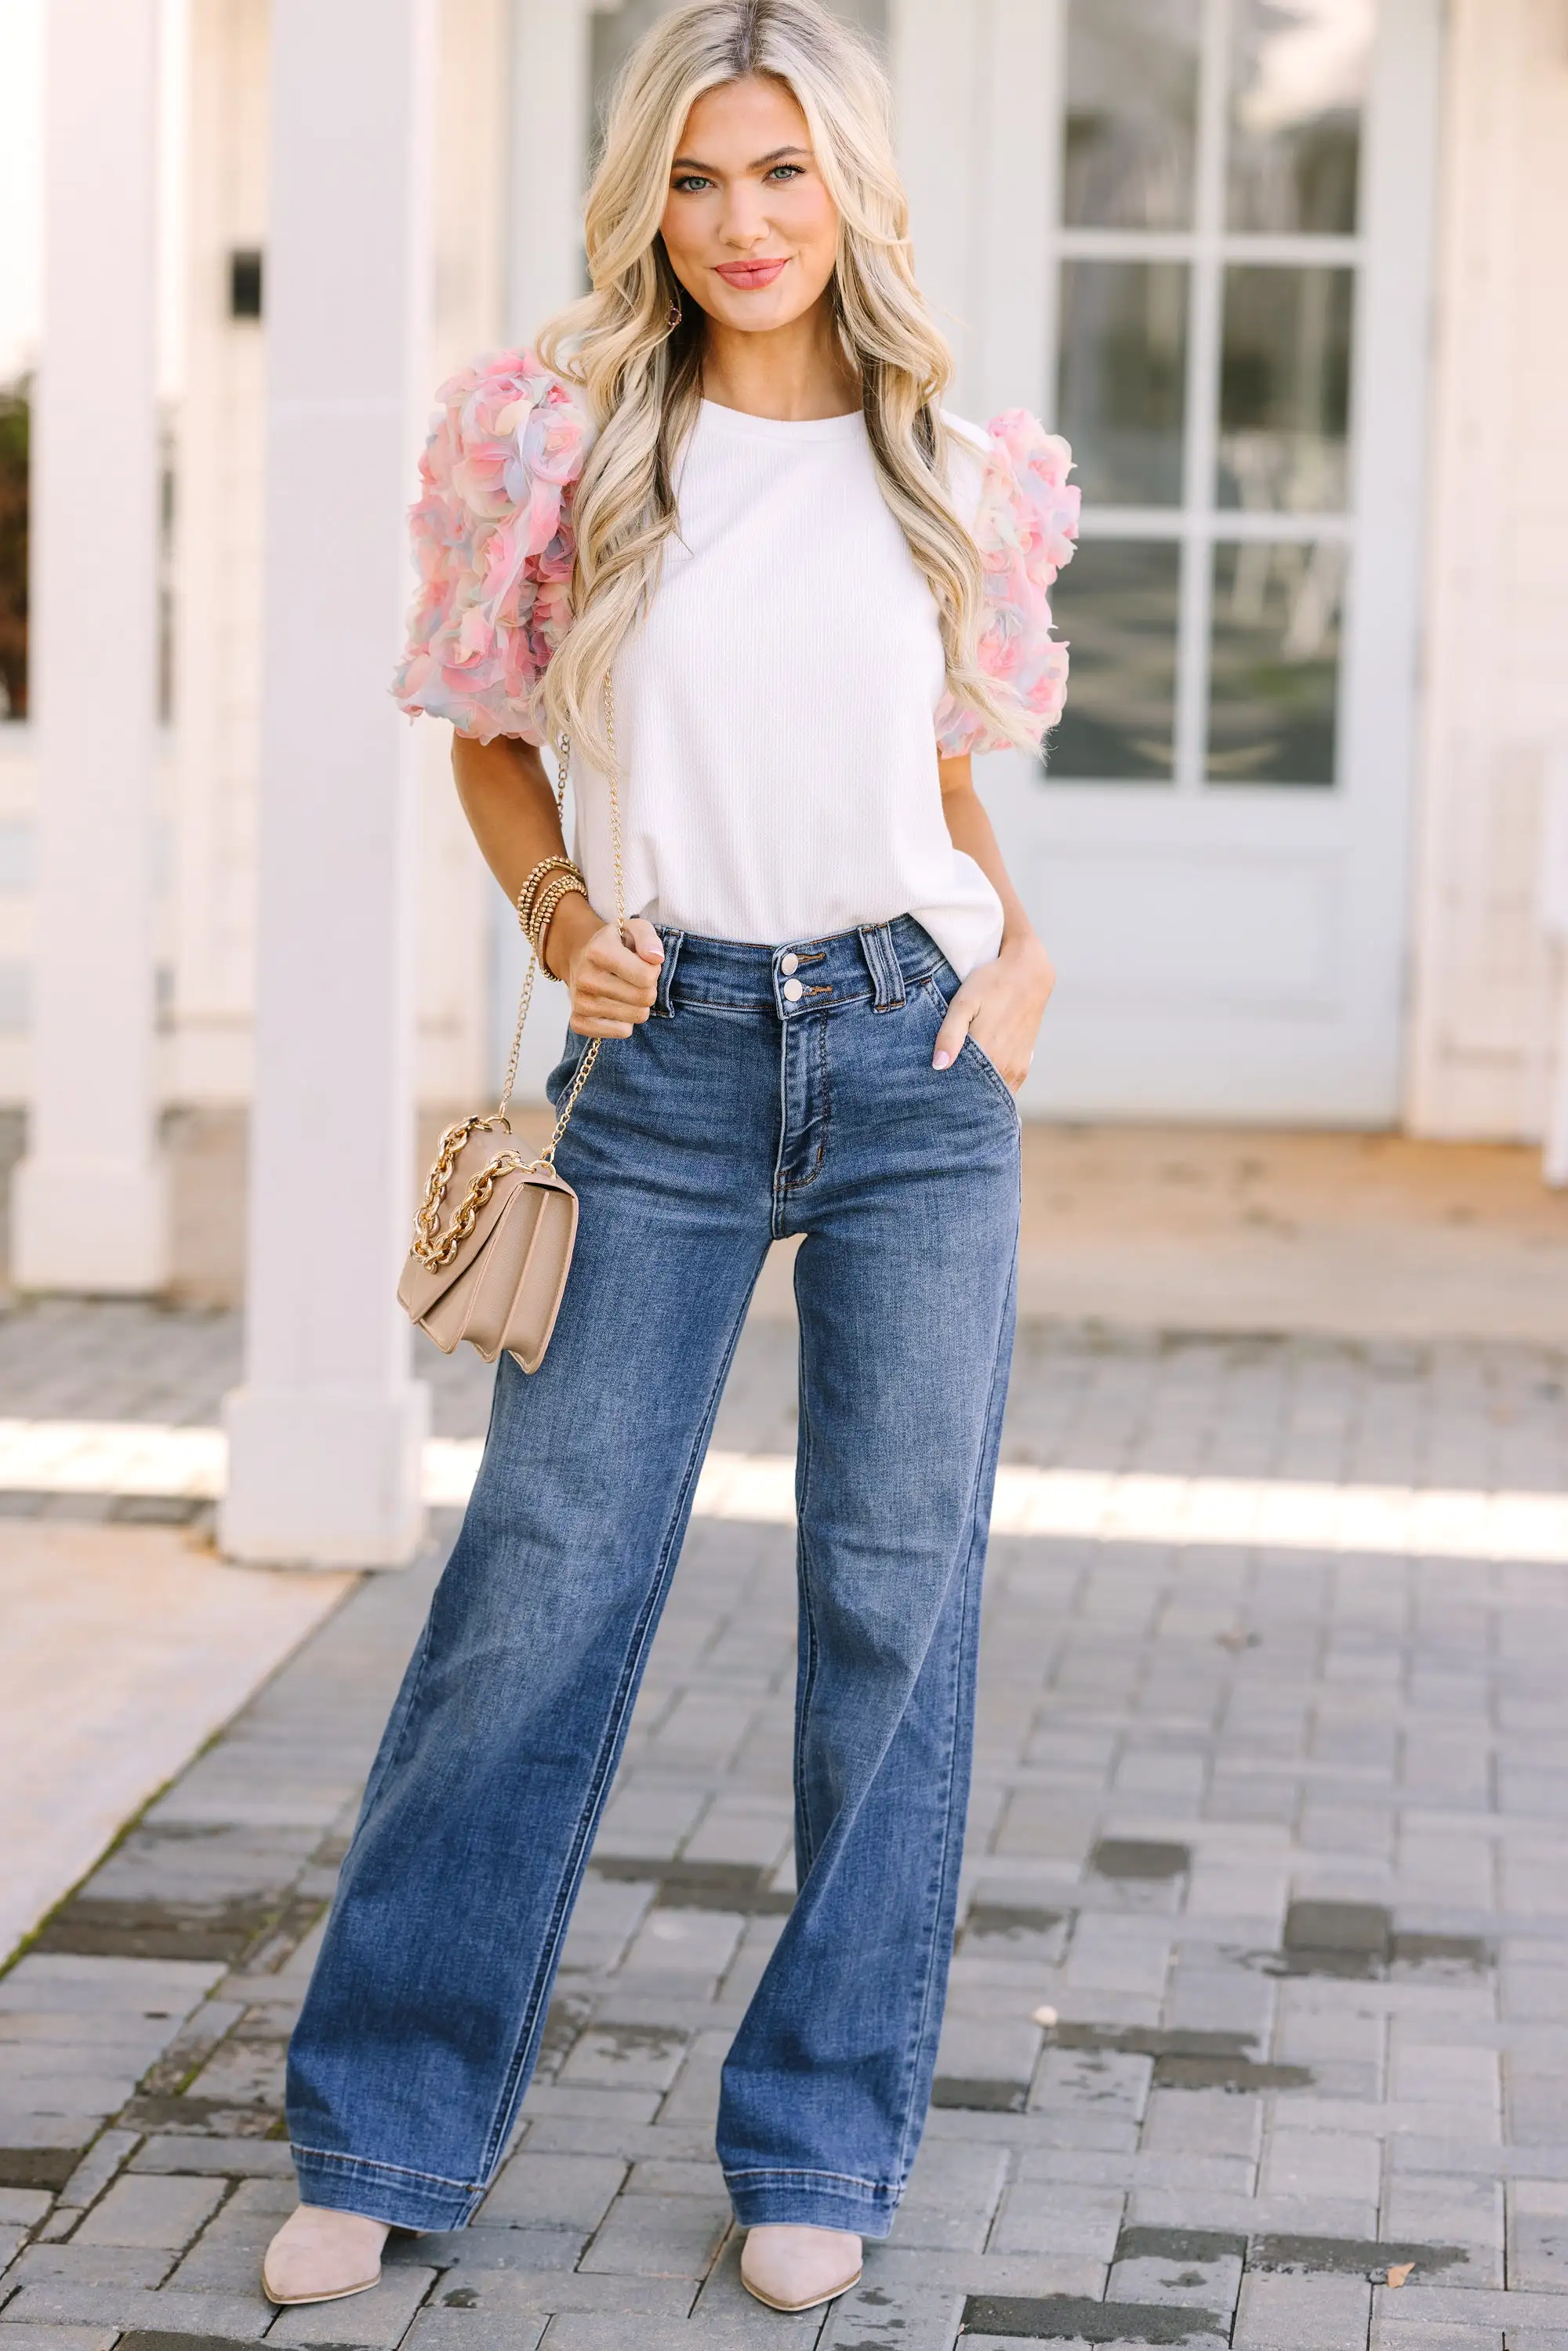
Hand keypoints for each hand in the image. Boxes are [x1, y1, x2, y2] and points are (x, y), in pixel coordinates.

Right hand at [557, 907, 663, 1036]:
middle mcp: (585, 978)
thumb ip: (649, 938)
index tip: (643, 963)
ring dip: (638, 1004)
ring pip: (637, 1016)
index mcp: (597, 951)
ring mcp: (580, 1003)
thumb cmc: (616, 945)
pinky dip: (626, 1021)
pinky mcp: (579, 1023)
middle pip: (644, 998)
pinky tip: (615, 1005)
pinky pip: (623, 1032)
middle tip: (635, 978)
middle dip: (648, 988)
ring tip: (624, 989)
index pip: (647, 977)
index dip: (653, 970)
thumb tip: (656, 958)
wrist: (581, 959)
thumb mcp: (635, 929)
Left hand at [933, 933, 1054, 1092]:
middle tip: (941, 1088)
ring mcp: (1016, 1068)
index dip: (945, 1091)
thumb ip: (950, 1035)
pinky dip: (992, 1089)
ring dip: (976, 1092)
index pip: (960, 1087)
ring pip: (991, 1093)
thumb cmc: (991, 985)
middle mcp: (1004, 1066)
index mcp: (987, 1053)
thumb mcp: (964, 1003)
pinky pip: (1006, 1088)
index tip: (932, 1088)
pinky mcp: (1024, 1066)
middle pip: (975, 1093)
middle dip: (959, 1094)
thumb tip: (938, 1065)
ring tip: (959, 1083)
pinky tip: (979, 1081)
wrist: (1028, 975)